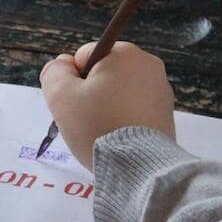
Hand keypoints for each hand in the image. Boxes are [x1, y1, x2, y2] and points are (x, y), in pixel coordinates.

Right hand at [40, 41, 174, 170]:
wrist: (139, 167)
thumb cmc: (98, 126)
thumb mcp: (61, 97)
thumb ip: (54, 73)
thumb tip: (63, 64)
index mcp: (125, 53)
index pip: (85, 56)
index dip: (73, 81)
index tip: (76, 104)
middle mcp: (149, 65)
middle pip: (103, 74)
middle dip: (91, 94)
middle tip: (87, 120)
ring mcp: (161, 91)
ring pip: (118, 93)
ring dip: (107, 108)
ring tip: (103, 133)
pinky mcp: (167, 114)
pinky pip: (135, 110)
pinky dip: (124, 121)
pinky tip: (119, 140)